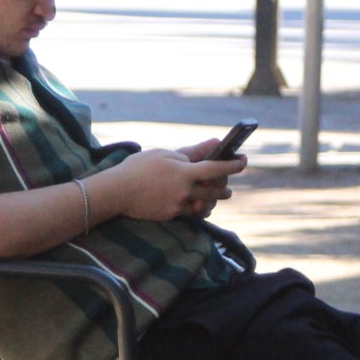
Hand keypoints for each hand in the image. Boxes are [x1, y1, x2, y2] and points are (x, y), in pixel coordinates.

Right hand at [100, 147, 242, 221]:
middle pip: (215, 191)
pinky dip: (198, 209)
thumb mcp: (165, 154)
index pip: (215, 168)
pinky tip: (200, 205)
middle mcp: (184, 190)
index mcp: (183, 171)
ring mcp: (178, 205)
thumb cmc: (138, 168)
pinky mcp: (171, 216)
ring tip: (217, 195)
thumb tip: (213, 143)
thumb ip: (191, 152)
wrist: (115, 192)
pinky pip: (192, 214)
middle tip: (227, 184)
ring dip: (214, 200)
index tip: (243, 161)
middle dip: (225, 187)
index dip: (232, 165)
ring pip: (205, 204)